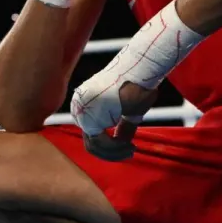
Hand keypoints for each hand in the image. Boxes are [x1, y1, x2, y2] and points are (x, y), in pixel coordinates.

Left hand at [71, 1, 201, 150]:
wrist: (141, 69)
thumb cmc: (138, 85)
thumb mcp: (128, 111)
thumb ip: (120, 127)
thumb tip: (121, 143)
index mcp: (86, 104)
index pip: (91, 136)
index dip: (110, 149)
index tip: (130, 148)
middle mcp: (79, 107)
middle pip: (90, 143)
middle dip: (112, 153)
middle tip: (131, 152)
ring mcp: (82, 110)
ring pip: (94, 145)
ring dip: (114, 152)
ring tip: (131, 149)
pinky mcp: (89, 113)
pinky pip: (98, 140)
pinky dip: (113, 148)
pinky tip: (129, 145)